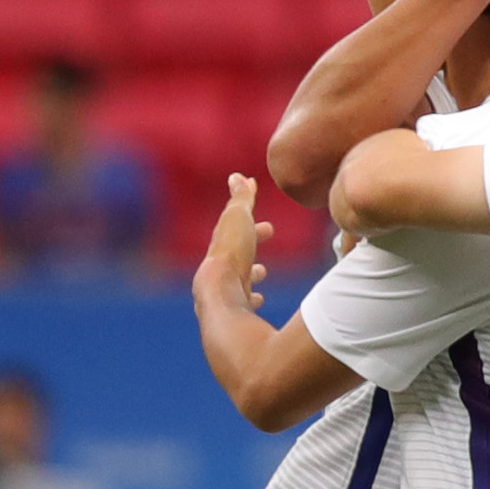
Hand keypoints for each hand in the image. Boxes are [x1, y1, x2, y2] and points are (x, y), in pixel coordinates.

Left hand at [193, 175, 267, 314]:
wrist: (221, 297)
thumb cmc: (231, 257)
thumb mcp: (239, 220)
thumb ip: (241, 200)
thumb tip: (237, 176)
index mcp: (222, 249)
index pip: (236, 232)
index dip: (252, 225)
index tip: (268, 225)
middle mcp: (220, 271)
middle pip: (236, 255)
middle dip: (251, 248)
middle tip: (267, 240)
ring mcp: (227, 292)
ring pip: (239, 279)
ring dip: (250, 274)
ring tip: (263, 271)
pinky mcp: (237, 312)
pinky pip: (245, 303)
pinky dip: (252, 299)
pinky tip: (259, 301)